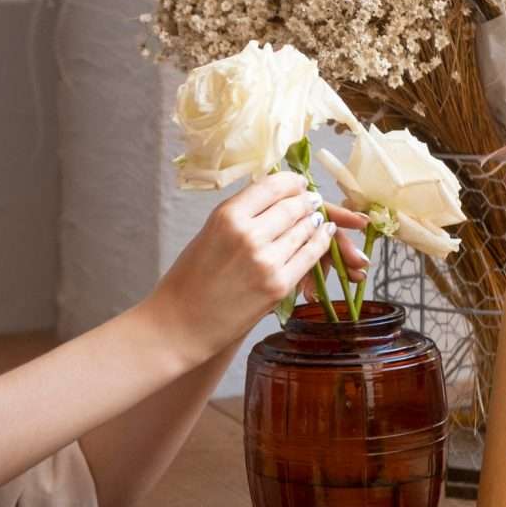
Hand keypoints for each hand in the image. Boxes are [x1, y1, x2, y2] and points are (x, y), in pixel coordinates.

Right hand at [144, 172, 369, 360]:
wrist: (181, 324)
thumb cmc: (189, 280)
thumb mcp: (210, 233)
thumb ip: (241, 215)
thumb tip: (273, 197)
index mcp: (226, 216)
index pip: (272, 185)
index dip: (291, 182)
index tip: (298, 183)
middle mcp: (248, 234)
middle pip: (293, 206)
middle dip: (306, 202)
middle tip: (311, 201)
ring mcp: (266, 261)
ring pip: (305, 229)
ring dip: (314, 221)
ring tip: (317, 218)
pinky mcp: (278, 285)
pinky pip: (310, 255)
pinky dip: (321, 242)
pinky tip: (324, 235)